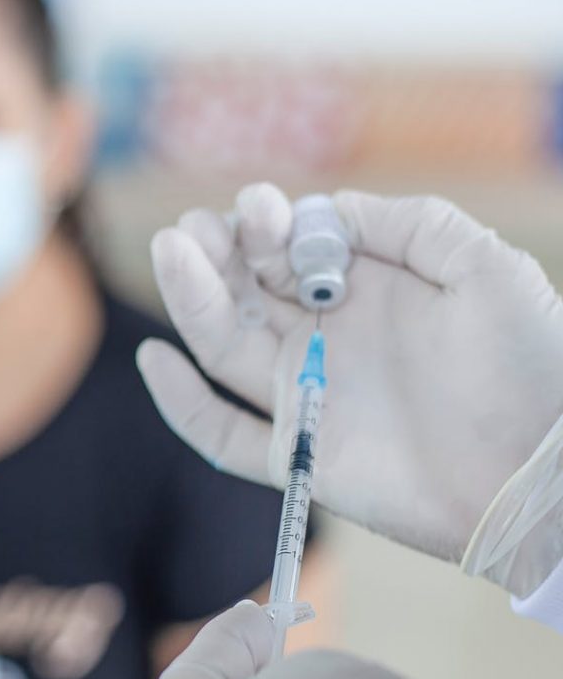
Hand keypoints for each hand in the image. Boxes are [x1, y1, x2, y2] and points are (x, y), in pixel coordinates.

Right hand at [139, 185, 562, 591]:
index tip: (261, 207)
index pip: (290, 251)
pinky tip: (154, 359)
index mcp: (364, 295)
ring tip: (172, 253)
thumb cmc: (533, 365)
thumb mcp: (485, 269)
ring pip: (225, 347)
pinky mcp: (299, 457)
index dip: (267, 225)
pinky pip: (223, 435)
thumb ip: (409, 224)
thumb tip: (326, 209)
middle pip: (245, 293)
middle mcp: (325, 341)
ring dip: (191, 299)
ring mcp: (307, 399)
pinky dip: (182, 404)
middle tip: (192, 227)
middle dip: (216, 253)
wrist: (545, 472)